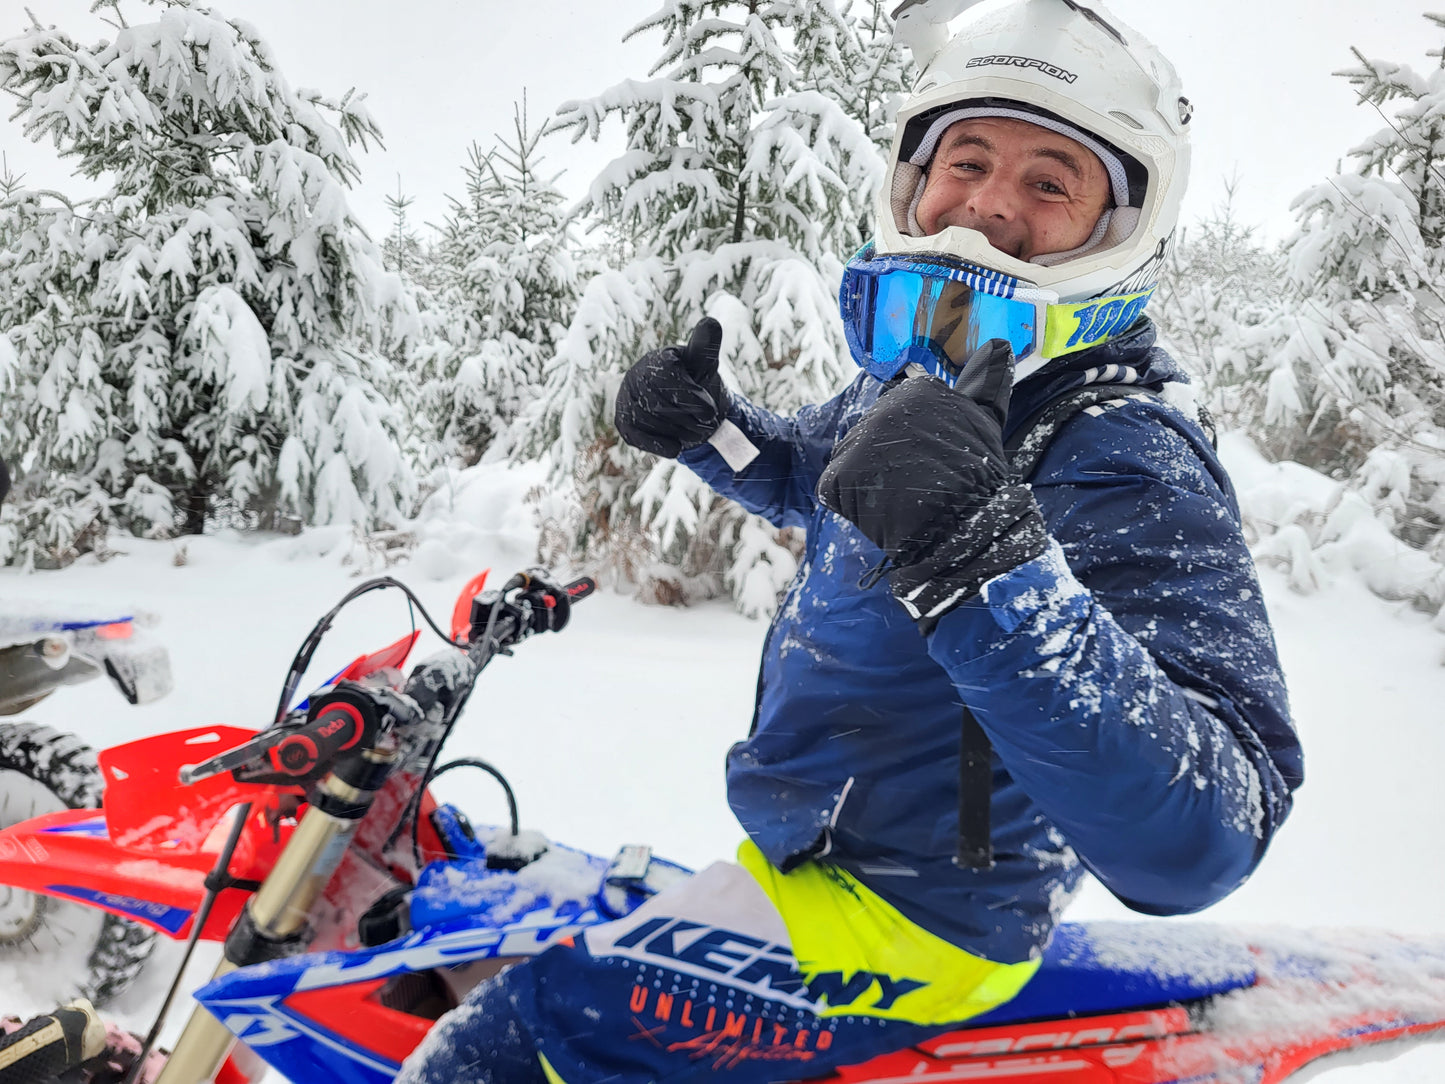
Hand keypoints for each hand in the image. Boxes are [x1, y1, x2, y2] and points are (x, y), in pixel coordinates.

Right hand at [614, 318, 726, 457]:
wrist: (692, 412)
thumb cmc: (698, 383)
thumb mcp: (705, 365)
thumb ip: (705, 346)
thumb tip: (710, 322)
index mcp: (657, 359)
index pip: (667, 377)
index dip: (691, 398)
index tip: (710, 411)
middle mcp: (636, 375)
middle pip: (659, 403)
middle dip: (687, 418)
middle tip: (706, 424)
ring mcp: (627, 398)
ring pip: (649, 421)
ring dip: (677, 431)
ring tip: (694, 432)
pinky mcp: (624, 422)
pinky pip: (636, 436)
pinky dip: (658, 444)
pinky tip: (675, 448)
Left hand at [816, 339, 1048, 629]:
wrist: (964, 527)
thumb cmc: (978, 477)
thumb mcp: (986, 420)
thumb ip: (986, 380)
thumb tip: (1001, 343)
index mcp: (916, 391)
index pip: (896, 416)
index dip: (911, 445)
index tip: (931, 461)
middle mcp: (883, 409)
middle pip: (869, 439)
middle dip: (886, 464)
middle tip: (916, 484)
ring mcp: (859, 442)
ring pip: (850, 462)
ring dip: (868, 484)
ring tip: (900, 499)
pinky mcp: (839, 475)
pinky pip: (834, 490)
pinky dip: (852, 505)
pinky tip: (880, 510)